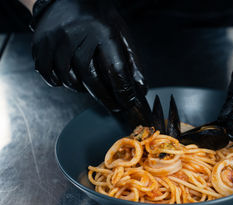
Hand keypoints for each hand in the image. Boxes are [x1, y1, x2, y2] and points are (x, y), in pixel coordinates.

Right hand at [31, 0, 145, 111]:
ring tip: (91, 88)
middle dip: (105, 97)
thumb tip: (140, 88)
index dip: (123, 90)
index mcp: (102, 32)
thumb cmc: (100, 19)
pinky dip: (58, 81)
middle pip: (90, 78)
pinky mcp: (41, 42)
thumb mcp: (121, 35)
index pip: (115, 69)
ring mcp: (56, 39)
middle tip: (114, 106)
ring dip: (82, 89)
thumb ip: (132, 62)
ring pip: (68, 78)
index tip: (128, 102)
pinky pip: (47, 72)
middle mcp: (77, 35)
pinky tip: (68, 80)